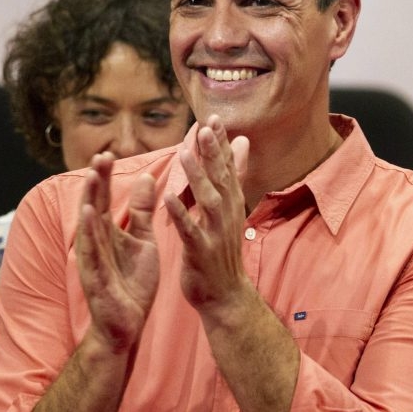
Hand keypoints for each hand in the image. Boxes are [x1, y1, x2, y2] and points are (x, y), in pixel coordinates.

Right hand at [76, 153, 160, 352]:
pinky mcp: (95, 277)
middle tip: (100, 154)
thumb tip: (146, 179)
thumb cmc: (133, 283)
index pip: (104, 199)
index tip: (109, 153)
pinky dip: (90, 233)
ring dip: (90, 200)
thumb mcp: (143, 242)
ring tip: (93, 176)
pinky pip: (92, 252)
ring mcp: (93, 259)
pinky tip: (89, 215)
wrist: (129, 323)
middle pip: (94, 205)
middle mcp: (96, 242)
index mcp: (108, 233)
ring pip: (89, 225)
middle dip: (96, 181)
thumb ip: (143, 212)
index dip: (105, 177)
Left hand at [163, 116, 251, 312]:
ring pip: (207, 200)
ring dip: (197, 178)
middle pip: (220, 179)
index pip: (227, 167)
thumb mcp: (232, 208)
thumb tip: (243, 142)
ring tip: (184, 154)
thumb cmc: (223, 250)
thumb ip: (235, 174)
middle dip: (212, 153)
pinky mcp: (201, 251)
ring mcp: (216, 233)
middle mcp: (227, 214)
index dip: (220, 144)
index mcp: (230, 203)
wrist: (225, 294)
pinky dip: (181, 214)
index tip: (213, 117)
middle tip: (205, 127)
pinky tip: (169, 197)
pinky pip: (190, 230)